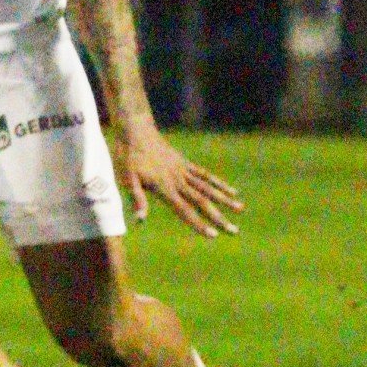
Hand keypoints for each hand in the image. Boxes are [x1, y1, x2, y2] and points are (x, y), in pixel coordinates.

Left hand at [109, 122, 242, 236]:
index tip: (213, 235)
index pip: (184, 210)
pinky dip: (219, 184)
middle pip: (202, 202)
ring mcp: (184, 171)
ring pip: (208, 188)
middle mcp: (178, 180)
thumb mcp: (126, 179)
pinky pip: (205, 175)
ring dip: (225, 200)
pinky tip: (232, 191)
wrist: (136, 131)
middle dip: (218, 218)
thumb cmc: (128, 157)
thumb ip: (137, 198)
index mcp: (164, 187)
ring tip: (241, 209)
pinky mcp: (185, 163)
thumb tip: (140, 220)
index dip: (199, 223)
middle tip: (234, 231)